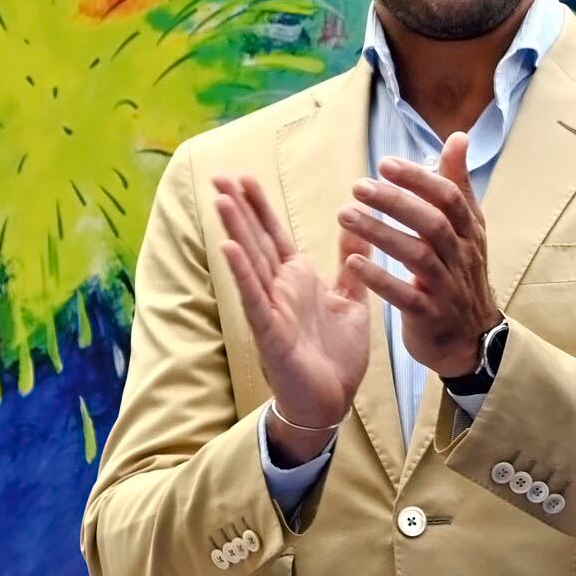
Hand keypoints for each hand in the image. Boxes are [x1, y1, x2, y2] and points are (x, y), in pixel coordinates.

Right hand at [215, 173, 369, 461]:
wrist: (332, 401)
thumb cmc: (335, 355)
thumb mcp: (350, 301)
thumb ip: (351, 266)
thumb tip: (357, 228)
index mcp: (297, 279)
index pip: (273, 234)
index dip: (259, 205)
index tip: (242, 175)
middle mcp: (279, 289)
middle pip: (255, 240)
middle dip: (239, 208)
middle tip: (219, 174)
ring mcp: (271, 309)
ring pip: (250, 263)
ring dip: (236, 231)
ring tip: (221, 199)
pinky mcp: (270, 332)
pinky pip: (254, 298)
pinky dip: (242, 273)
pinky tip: (229, 249)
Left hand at [337, 137, 497, 382]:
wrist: (472, 338)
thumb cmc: (461, 274)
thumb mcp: (467, 229)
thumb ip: (457, 184)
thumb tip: (459, 137)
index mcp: (469, 231)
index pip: (450, 197)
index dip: (419, 178)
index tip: (384, 163)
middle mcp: (462, 256)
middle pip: (432, 223)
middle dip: (396, 201)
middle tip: (358, 186)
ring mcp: (448, 287)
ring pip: (417, 256)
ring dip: (380, 234)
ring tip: (345, 216)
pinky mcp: (431, 315)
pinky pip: (406, 296)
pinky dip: (381, 280)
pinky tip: (353, 264)